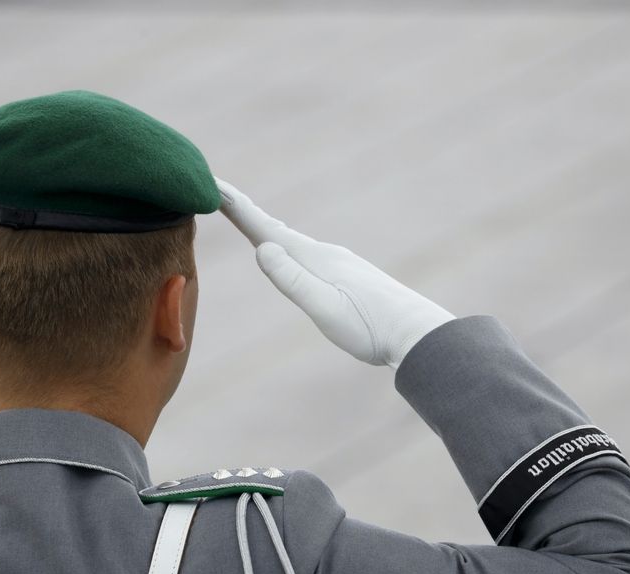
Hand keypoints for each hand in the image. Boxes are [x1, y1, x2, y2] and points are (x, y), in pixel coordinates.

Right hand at [216, 178, 454, 368]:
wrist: (418, 335)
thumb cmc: (370, 328)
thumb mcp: (324, 308)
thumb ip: (293, 279)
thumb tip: (262, 249)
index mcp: (313, 259)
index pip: (264, 229)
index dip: (236, 207)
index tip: (212, 183)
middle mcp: (323, 254)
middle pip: (274, 228)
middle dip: (244, 212)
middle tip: (217, 192)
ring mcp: (337, 264)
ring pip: (290, 241)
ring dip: (263, 226)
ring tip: (244, 216)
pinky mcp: (346, 277)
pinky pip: (303, 254)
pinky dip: (284, 245)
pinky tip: (288, 252)